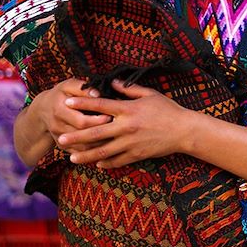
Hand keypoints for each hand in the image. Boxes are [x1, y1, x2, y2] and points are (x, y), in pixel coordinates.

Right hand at [32, 79, 111, 152]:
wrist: (43, 109)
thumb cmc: (61, 94)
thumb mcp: (69, 86)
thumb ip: (83, 88)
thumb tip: (98, 93)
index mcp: (59, 110)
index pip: (81, 120)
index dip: (97, 120)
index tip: (111, 116)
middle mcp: (57, 126)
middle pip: (83, 135)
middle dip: (101, 132)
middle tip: (116, 128)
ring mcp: (59, 138)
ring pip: (83, 147)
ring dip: (100, 144)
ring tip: (115, 138)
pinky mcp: (63, 146)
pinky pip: (80, 153)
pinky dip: (94, 151)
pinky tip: (107, 147)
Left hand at [57, 80, 187, 167]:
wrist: (185, 131)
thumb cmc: (168, 110)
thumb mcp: (150, 94)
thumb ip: (130, 89)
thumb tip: (114, 82)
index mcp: (128, 110)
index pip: (100, 105)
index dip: (83, 103)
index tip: (67, 102)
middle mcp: (126, 127)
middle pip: (96, 132)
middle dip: (76, 136)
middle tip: (61, 139)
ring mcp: (131, 142)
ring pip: (103, 150)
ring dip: (86, 154)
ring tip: (72, 158)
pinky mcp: (137, 154)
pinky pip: (118, 160)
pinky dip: (106, 162)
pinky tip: (97, 163)